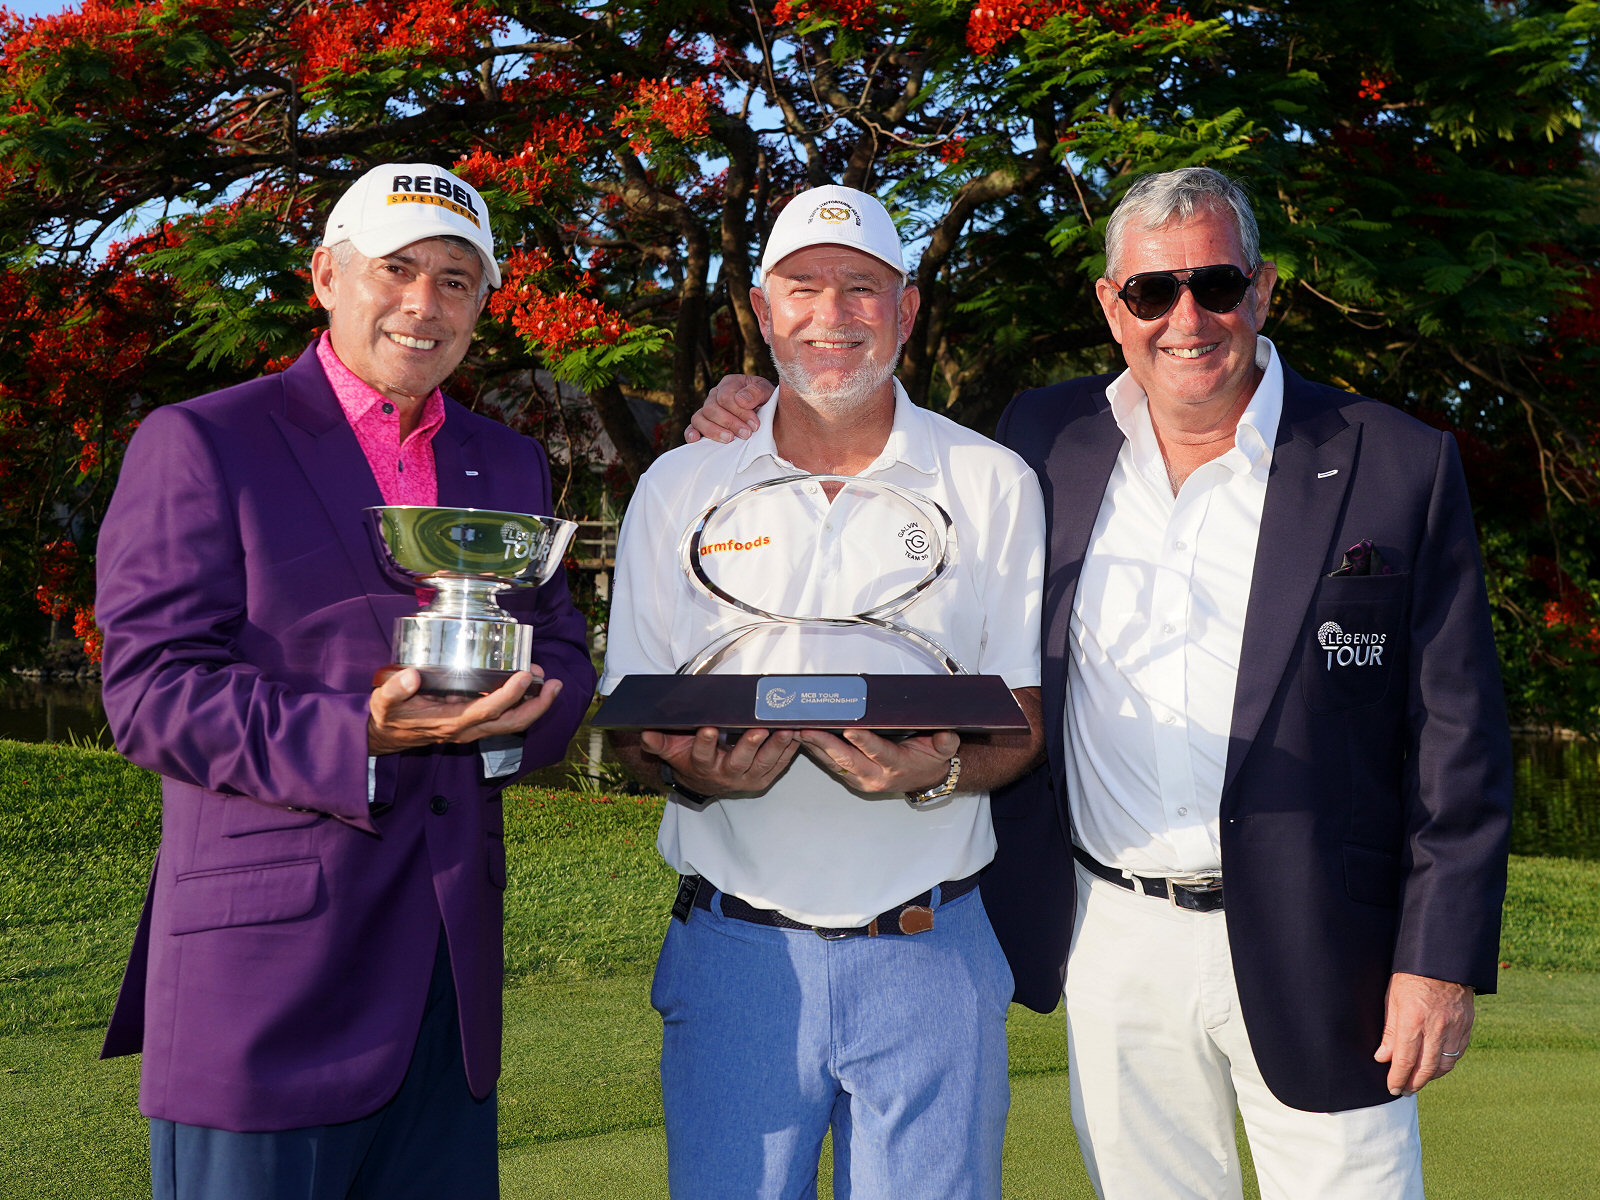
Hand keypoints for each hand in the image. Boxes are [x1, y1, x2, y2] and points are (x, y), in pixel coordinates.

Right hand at [368, 667, 561, 754]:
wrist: (385, 738)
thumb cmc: (387, 717)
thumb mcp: (383, 702)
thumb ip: (395, 689)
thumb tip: (411, 675)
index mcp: (450, 723)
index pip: (487, 710)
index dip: (509, 695)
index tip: (525, 675)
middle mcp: (467, 729)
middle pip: (511, 723)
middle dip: (537, 706)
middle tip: (555, 683)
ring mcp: (472, 729)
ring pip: (511, 723)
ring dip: (534, 705)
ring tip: (550, 683)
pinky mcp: (472, 724)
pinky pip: (504, 718)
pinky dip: (521, 704)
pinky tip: (529, 685)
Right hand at [641, 726, 799, 794]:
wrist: (705, 782)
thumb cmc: (690, 757)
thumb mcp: (673, 751)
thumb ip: (658, 742)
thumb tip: (643, 733)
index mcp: (703, 766)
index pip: (702, 755)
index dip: (705, 743)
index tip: (708, 728)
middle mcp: (726, 775)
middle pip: (739, 761)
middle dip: (750, 746)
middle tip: (759, 730)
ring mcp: (748, 778)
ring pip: (764, 763)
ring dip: (777, 746)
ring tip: (786, 730)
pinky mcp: (764, 778)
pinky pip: (780, 764)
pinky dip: (790, 750)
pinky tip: (798, 734)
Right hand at [684, 374, 770, 442]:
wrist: (770, 414)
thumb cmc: (766, 402)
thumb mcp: (768, 392)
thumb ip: (757, 392)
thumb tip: (740, 400)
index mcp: (730, 383)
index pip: (726, 397)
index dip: (739, 412)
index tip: (755, 425)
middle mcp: (715, 395)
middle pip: (711, 408)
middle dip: (730, 423)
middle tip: (746, 434)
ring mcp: (707, 410)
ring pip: (699, 418)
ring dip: (714, 430)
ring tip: (729, 439)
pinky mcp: (703, 424)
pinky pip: (692, 427)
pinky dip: (691, 433)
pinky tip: (695, 439)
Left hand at [797, 728, 960, 794]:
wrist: (924, 779)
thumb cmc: (928, 760)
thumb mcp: (943, 750)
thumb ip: (945, 742)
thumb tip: (946, 734)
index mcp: (896, 766)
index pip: (878, 752)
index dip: (864, 741)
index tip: (850, 729)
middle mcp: (875, 776)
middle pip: (847, 759)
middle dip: (825, 743)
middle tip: (808, 728)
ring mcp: (861, 779)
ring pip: (833, 763)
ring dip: (814, 747)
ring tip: (797, 729)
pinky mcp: (851, 777)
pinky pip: (830, 764)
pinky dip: (815, 751)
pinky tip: (803, 737)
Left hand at [1374, 971, 1475, 1095]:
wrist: (1443, 959)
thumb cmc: (1411, 976)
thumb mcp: (1392, 999)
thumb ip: (1389, 1031)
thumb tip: (1383, 1057)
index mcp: (1414, 1020)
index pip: (1404, 1060)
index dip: (1397, 1078)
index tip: (1392, 1088)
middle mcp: (1436, 1028)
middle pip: (1426, 1068)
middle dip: (1413, 1083)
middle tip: (1404, 1090)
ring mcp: (1455, 1028)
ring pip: (1445, 1065)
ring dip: (1431, 1077)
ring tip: (1419, 1081)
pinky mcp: (1467, 1026)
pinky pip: (1458, 1054)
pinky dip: (1446, 1064)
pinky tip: (1436, 1066)